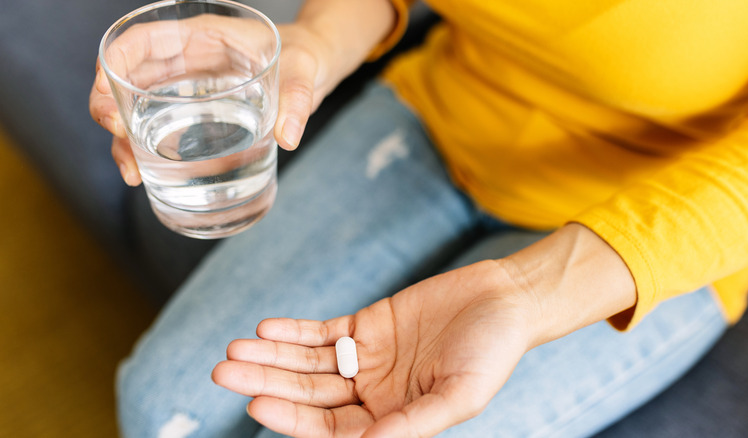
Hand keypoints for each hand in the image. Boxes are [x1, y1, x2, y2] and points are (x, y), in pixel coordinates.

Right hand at [88, 10, 375, 185]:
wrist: (313, 67)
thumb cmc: (304, 58)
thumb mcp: (303, 73)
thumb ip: (297, 100)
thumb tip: (289, 136)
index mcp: (202, 37)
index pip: (143, 40)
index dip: (115, 62)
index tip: (108, 94)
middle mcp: (185, 61)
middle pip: (129, 78)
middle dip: (111, 108)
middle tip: (119, 141)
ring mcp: (187, 88)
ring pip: (138, 107)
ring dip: (125, 138)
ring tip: (132, 173)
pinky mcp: (195, 112)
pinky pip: (160, 126)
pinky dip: (146, 148)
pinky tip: (145, 174)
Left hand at [212, 260, 534, 436]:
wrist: (505, 300)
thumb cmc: (493, 352)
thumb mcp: (460, 395)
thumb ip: (413, 425)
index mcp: (392, 420)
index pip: (330, 429)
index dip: (292, 419)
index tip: (257, 405)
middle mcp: (372, 394)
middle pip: (308, 394)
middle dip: (266, 383)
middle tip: (225, 372)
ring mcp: (366, 359)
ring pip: (307, 363)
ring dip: (271, 356)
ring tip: (234, 350)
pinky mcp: (367, 324)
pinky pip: (322, 332)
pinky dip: (294, 332)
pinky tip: (267, 329)